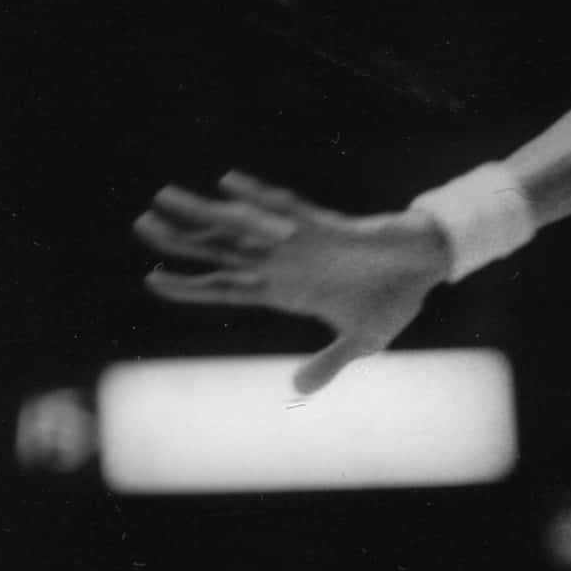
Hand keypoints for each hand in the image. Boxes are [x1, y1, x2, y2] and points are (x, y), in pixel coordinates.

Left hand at [135, 171, 450, 394]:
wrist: (429, 267)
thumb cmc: (393, 300)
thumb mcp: (362, 342)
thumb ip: (329, 363)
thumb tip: (298, 387)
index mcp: (288, 291)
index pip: (228, 287)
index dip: (191, 285)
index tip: (152, 279)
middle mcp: (286, 262)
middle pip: (222, 250)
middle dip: (182, 240)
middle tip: (141, 226)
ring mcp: (302, 241)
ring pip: (242, 226)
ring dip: (204, 213)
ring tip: (164, 196)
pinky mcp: (328, 227)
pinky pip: (287, 210)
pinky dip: (258, 198)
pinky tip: (229, 183)